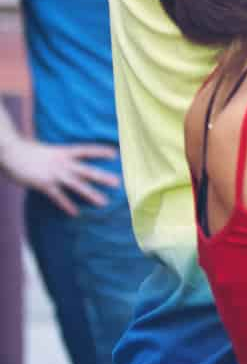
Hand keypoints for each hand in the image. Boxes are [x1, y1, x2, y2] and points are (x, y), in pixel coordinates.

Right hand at [0, 137, 118, 215]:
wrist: (12, 153)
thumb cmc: (27, 152)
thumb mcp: (48, 151)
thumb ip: (58, 157)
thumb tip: (66, 162)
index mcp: (64, 151)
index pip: (87, 150)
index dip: (101, 151)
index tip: (115, 153)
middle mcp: (63, 162)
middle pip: (87, 170)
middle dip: (103, 177)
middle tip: (118, 182)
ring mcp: (55, 174)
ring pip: (77, 185)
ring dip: (91, 194)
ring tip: (104, 202)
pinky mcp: (44, 184)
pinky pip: (58, 197)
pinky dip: (67, 205)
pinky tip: (75, 213)